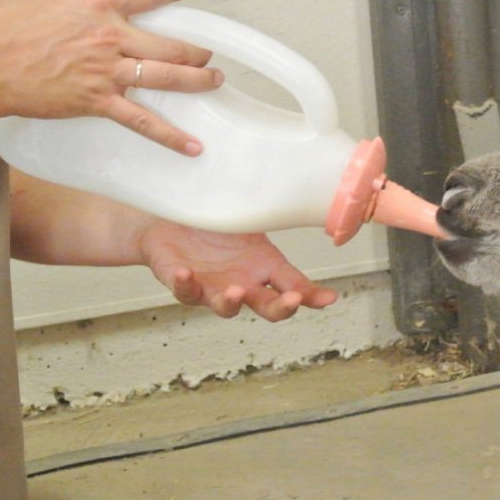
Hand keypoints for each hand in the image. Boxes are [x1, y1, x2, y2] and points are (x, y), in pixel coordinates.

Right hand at [0, 0, 221, 153]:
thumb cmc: (3, 32)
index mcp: (96, 4)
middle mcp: (110, 36)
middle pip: (170, 44)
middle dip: (196, 50)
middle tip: (207, 54)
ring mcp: (108, 71)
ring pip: (168, 76)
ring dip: (198, 80)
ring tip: (216, 81)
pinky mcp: (100, 101)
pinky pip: (144, 121)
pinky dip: (172, 136)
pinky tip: (194, 146)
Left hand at [138, 220, 336, 320]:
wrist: (170, 219)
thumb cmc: (214, 221)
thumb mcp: (248, 217)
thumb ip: (270, 213)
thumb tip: (298, 192)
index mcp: (264, 268)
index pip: (294, 287)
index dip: (312, 296)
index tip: (329, 298)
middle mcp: (243, 284)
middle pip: (268, 307)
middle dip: (281, 307)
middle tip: (291, 301)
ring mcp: (213, 288)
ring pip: (226, 308)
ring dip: (231, 303)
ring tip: (235, 292)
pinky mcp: (183, 285)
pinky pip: (185, 291)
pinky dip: (186, 285)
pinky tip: (187, 274)